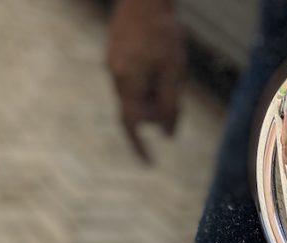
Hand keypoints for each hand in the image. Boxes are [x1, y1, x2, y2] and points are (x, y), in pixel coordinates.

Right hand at [106, 0, 185, 161]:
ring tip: (167, 72)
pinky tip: (157, 65)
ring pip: (133, 95)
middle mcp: (115, 76)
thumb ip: (170, 105)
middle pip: (134, 110)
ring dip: (151, 96)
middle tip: (174, 101)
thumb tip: (168, 135)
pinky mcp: (115, 55)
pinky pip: (130, 80)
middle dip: (154, 114)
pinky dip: (146, 83)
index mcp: (127, 82)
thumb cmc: (163, 33)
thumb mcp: (173, 72)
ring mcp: (112, 65)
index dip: (140, 147)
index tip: (149, 164)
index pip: (131, 125)